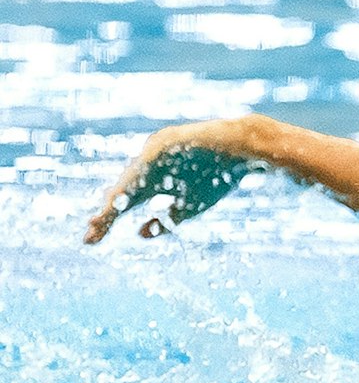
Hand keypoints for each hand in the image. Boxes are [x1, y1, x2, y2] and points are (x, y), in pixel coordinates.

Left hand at [83, 119, 260, 243]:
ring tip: (102, 217)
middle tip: (91, 233)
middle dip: (106, 214)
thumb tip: (138, 234)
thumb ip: (165, 221)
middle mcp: (147, 167)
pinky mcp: (165, 142)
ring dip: (116, 198)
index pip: (125, 204)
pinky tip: (124, 194)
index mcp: (153, 182)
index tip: (91, 241)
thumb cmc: (220, 176)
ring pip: (130, 179)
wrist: (243, 150)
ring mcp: (154, 153)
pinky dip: (136, 179)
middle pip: (121, 193)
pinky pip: (147, 163)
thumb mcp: (189, 207)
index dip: (108, 222)